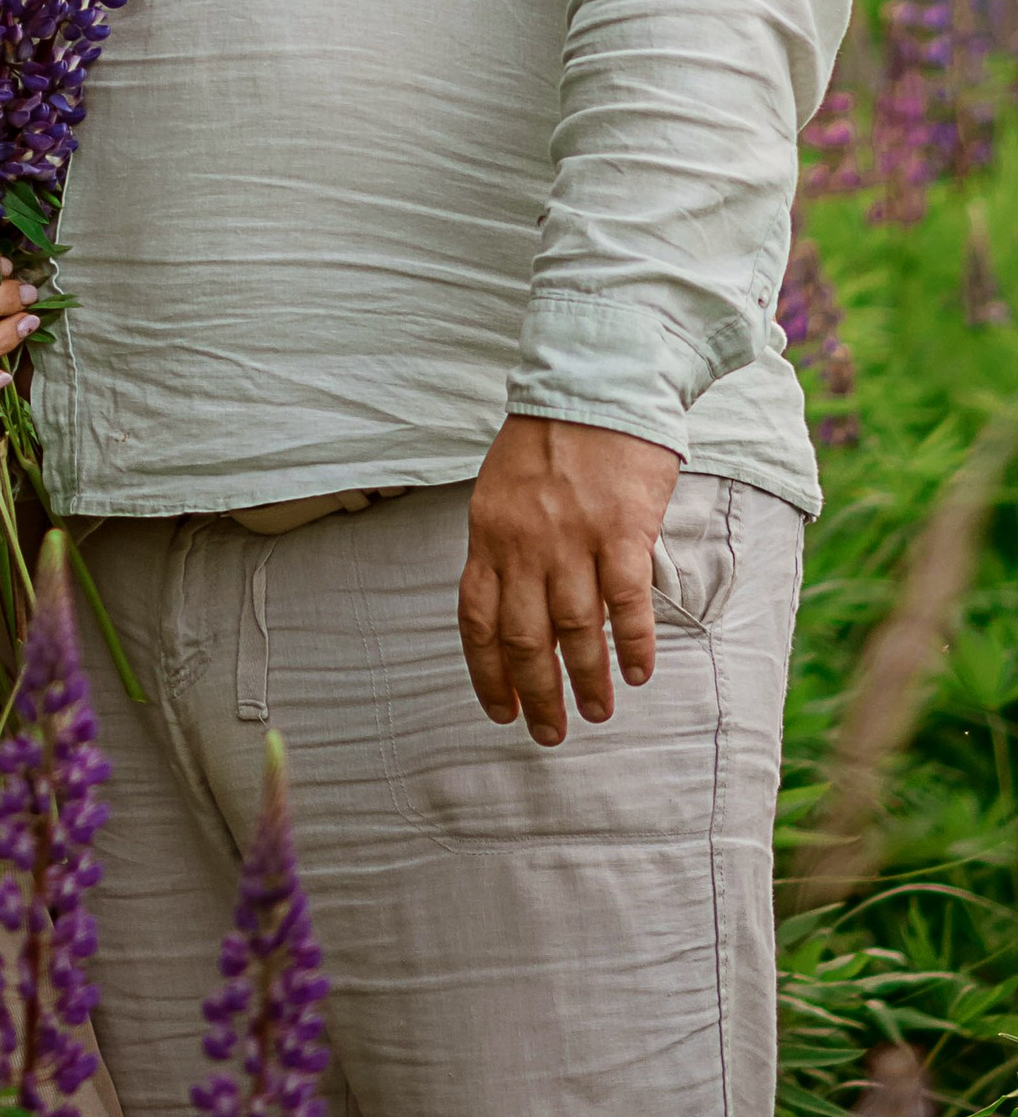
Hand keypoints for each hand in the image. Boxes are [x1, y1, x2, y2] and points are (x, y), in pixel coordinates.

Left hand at [458, 416, 680, 745]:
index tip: (500, 711)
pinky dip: (632, 644)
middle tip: (551, 733)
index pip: (477, 620)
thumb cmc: (548, 437)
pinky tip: (640, 672)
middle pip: (524, 638)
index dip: (487, 673)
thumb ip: (502, 544)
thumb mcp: (501, 488)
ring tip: (599, 712)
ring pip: (575, 630)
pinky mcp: (621, 531)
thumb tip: (513, 603)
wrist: (594, 383)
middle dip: (536, 694)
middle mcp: (523, 543)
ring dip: (587, 680)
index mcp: (487, 532)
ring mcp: (572, 539)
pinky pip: (626, 604)